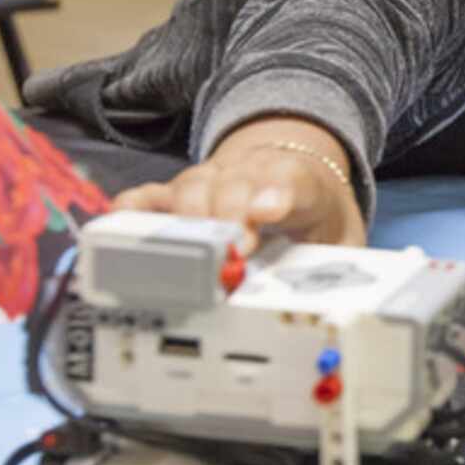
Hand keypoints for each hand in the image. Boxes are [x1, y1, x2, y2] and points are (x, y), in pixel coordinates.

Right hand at [112, 144, 365, 255]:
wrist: (304, 182)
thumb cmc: (319, 219)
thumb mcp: (345, 241)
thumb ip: (338, 260)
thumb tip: (325, 292)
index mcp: (302, 182)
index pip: (290, 180)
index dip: (275, 195)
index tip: (266, 212)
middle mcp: (254, 171)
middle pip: (235, 182)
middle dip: (228, 214)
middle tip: (229, 250)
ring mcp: (216, 178)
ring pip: (195, 184)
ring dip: (189, 215)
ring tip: (186, 250)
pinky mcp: (184, 192)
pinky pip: (154, 195)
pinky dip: (136, 207)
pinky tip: (119, 222)